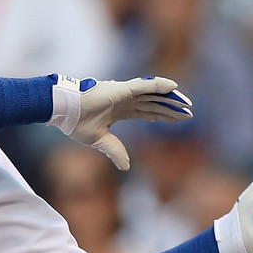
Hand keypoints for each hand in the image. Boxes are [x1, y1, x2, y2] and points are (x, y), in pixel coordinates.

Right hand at [47, 74, 191, 169]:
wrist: (64, 111)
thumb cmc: (76, 122)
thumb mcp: (100, 141)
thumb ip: (115, 151)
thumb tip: (126, 167)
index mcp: (119, 111)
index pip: (146, 112)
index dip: (162, 115)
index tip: (176, 120)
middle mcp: (124, 100)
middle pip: (153, 103)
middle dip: (171, 108)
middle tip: (189, 113)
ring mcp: (123, 93)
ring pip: (153, 94)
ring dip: (170, 98)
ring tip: (187, 103)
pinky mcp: (121, 89)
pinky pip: (145, 85)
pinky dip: (160, 85)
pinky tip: (174, 87)